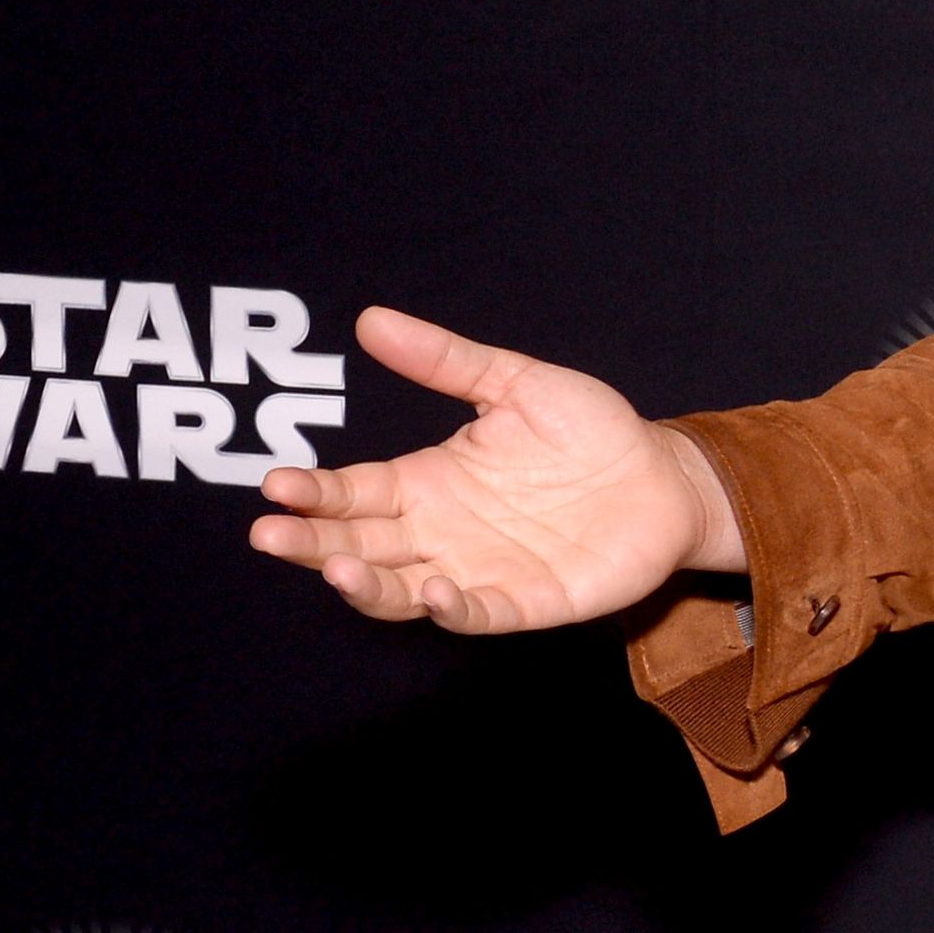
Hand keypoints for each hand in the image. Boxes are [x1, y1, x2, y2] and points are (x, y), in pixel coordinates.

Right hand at [249, 307, 742, 631]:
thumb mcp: (516, 383)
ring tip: (337, 567)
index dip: (314, 492)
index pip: (353, 492)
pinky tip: (436, 590)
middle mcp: (440, 531)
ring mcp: (477, 570)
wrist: (664, 475)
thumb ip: (446, 360)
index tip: (275, 484)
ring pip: (401, 590)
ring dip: (365, 585)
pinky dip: (452, 608)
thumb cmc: (588, 431)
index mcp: (428, 481)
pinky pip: (477, 613)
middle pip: (359, 544)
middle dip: (312, 542)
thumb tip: (373, 319)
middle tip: (269, 535)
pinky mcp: (524, 602)